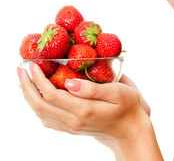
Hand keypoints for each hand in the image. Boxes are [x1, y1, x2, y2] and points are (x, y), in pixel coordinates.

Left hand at [17, 62, 151, 152]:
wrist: (130, 132)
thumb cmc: (128, 108)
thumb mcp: (117, 93)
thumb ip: (92, 89)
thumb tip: (69, 82)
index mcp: (83, 110)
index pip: (51, 94)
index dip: (38, 79)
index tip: (32, 65)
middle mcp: (73, 121)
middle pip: (40, 105)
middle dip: (27, 86)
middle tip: (21, 70)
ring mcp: (71, 126)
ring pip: (41, 113)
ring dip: (29, 96)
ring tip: (25, 81)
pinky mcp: (72, 128)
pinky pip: (48, 119)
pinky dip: (37, 106)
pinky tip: (38, 97)